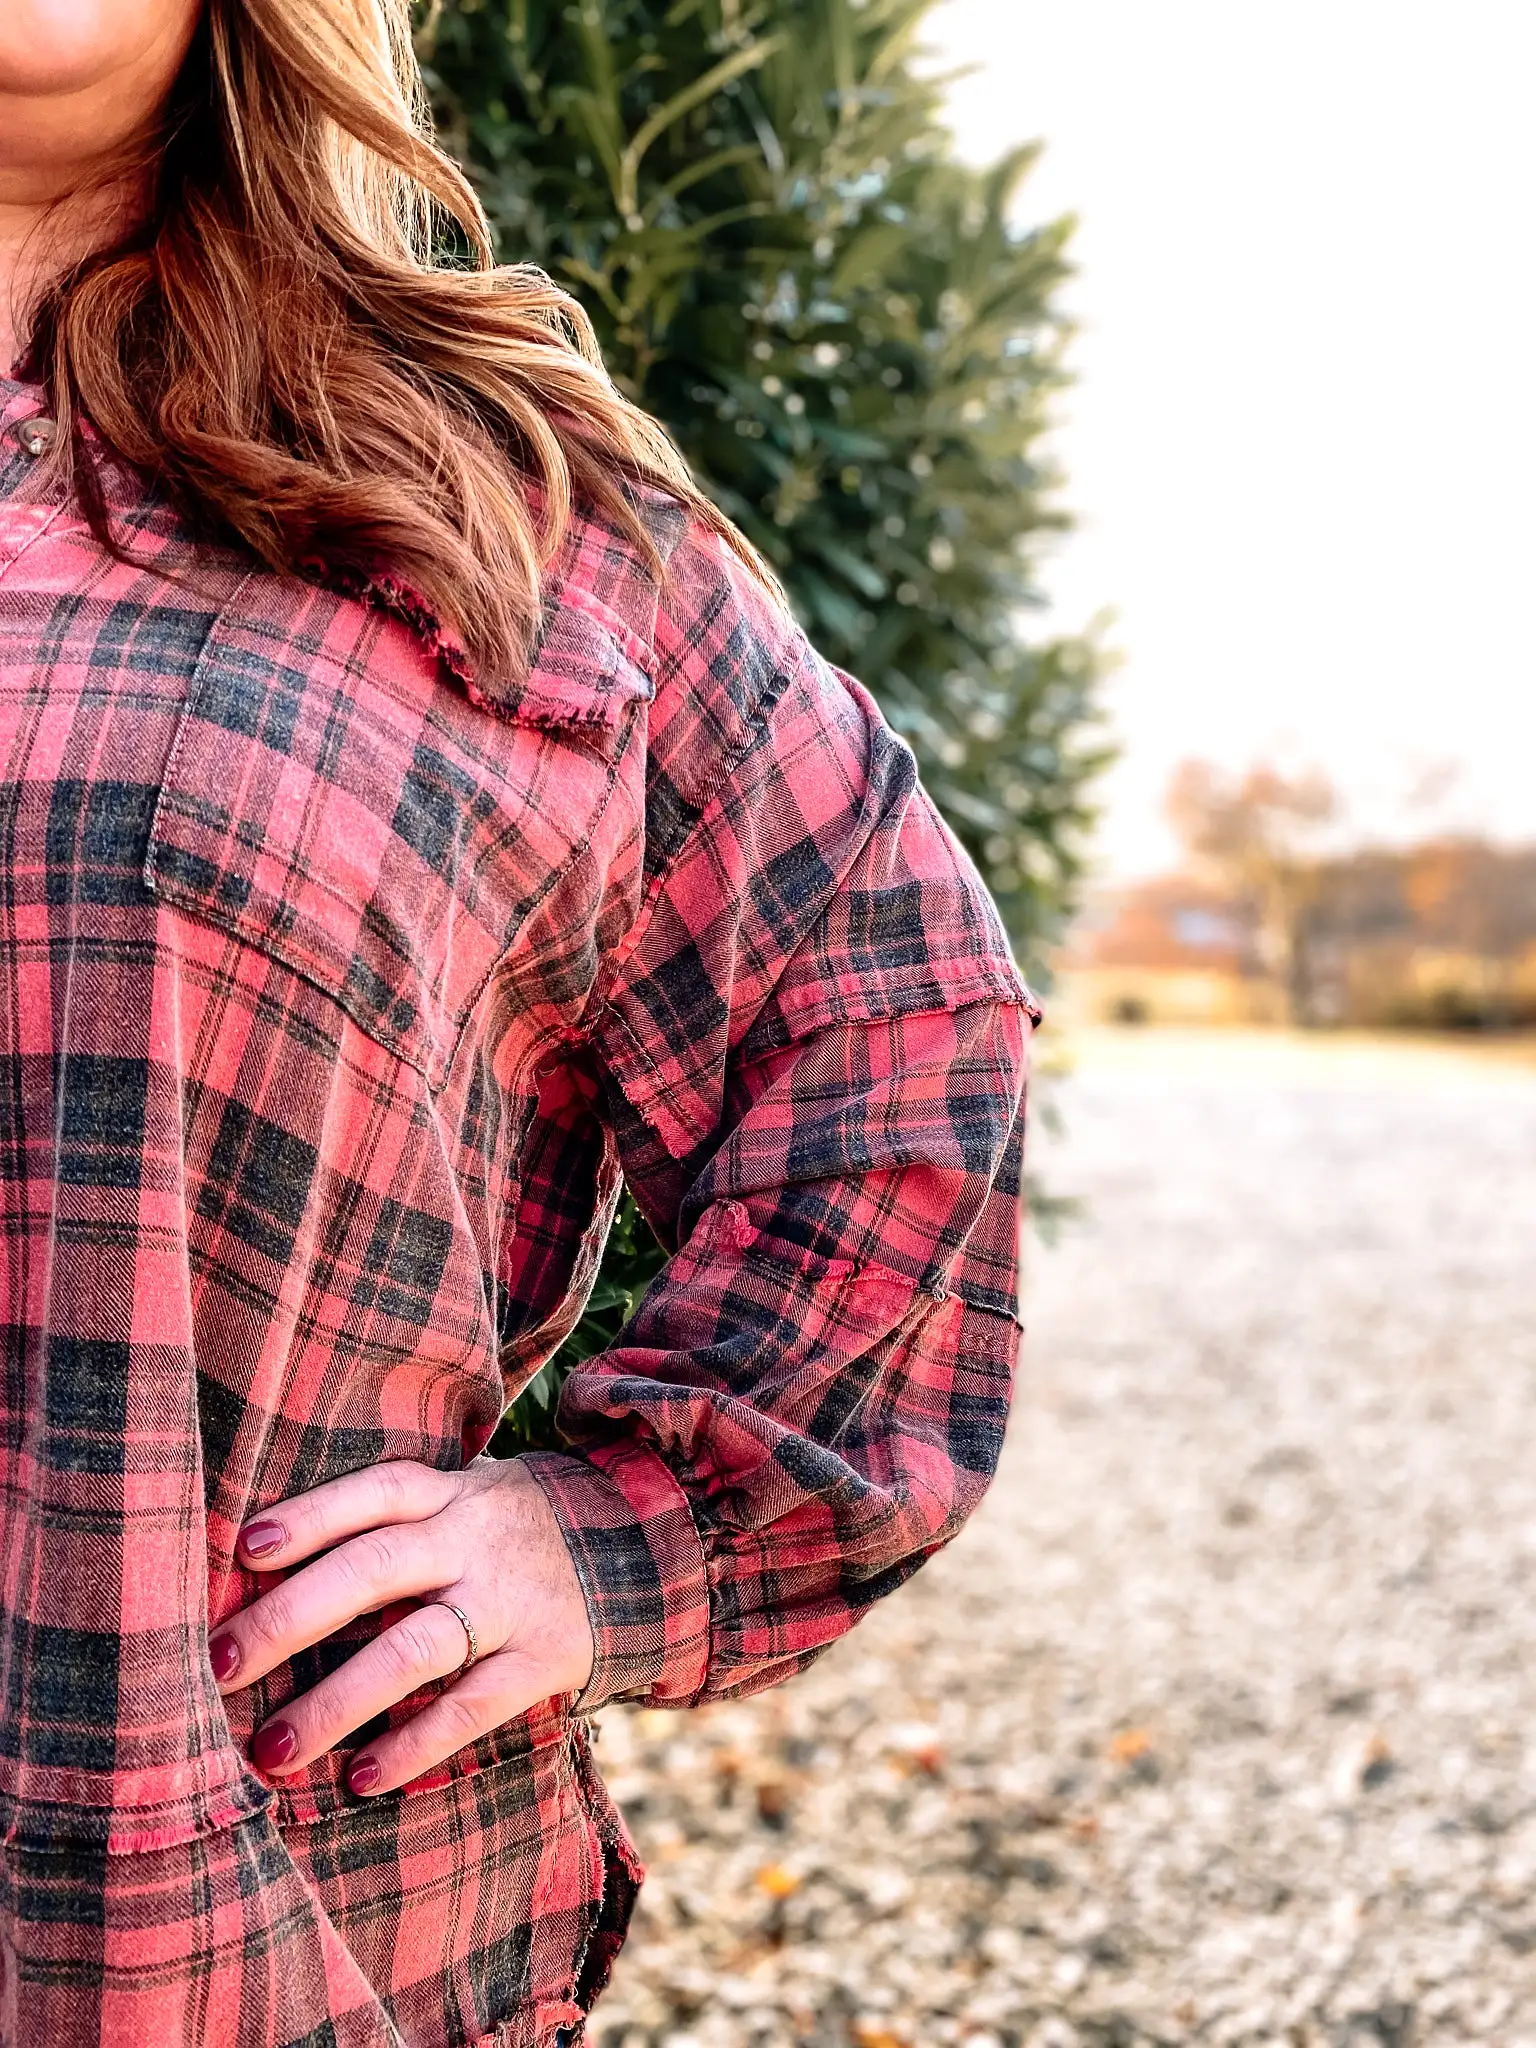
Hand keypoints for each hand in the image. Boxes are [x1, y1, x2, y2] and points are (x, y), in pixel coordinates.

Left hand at [208, 1458, 594, 1796]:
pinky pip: (472, 1708)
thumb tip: (267, 1567)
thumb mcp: (465, 1499)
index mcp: (452, 1495)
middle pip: (375, 1568)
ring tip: (273, 1751)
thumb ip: (395, 1523)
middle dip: (289, 1617)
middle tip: (217, 1665)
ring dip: (337, 1702)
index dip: (311, 1516)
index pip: (374, 1492)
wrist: (640, 1546)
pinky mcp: (544, 1660)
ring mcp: (511, 1602)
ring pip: (416, 1648)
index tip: (245, 1549)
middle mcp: (475, 1541)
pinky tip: (361, 1777)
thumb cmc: (509, 1530)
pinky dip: (415, 1745)